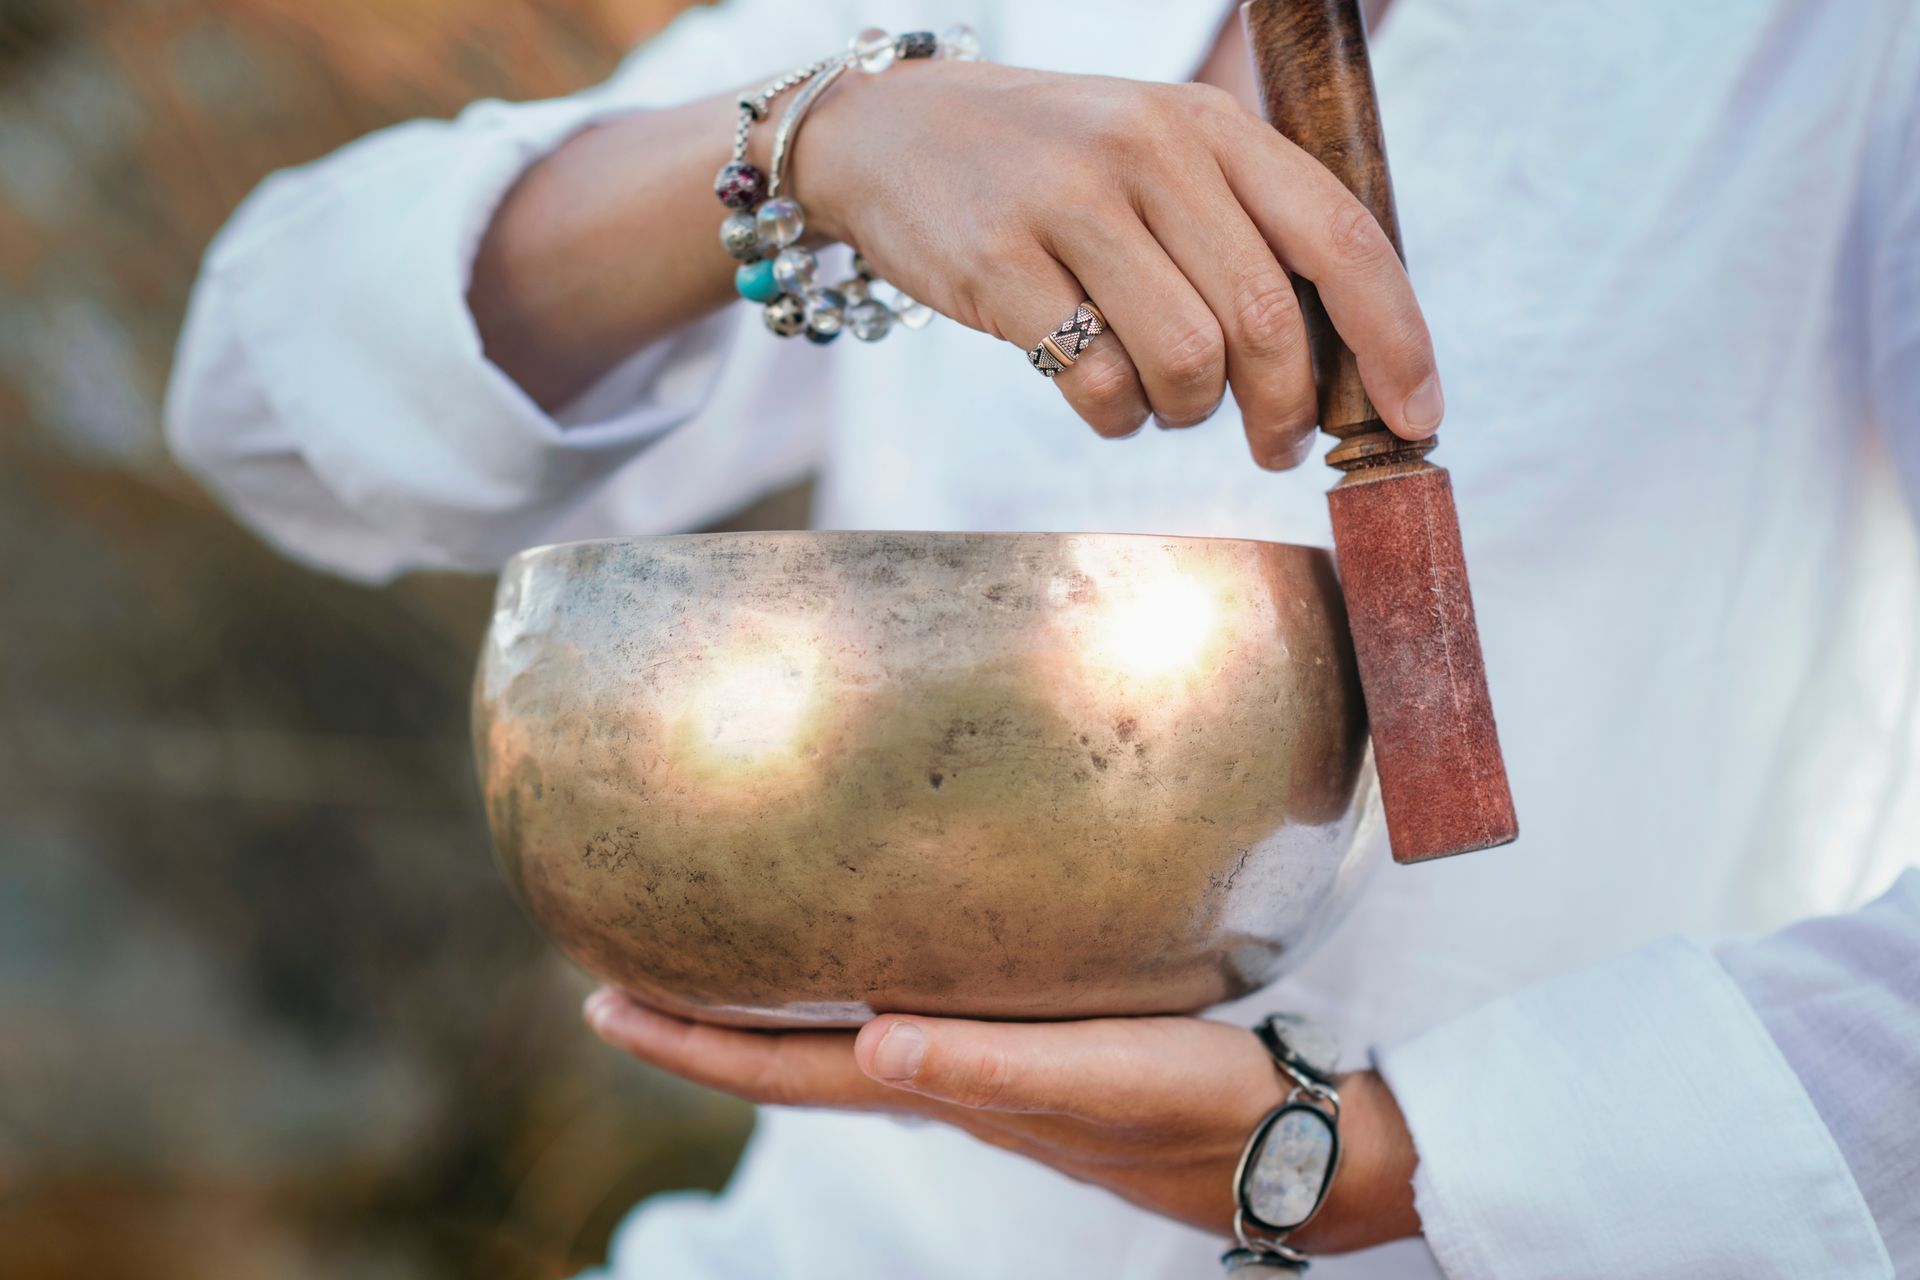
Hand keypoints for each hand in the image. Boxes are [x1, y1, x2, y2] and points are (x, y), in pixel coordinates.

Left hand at [583, 988, 1421, 1253]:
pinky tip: (864, 967)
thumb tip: (871, 1043)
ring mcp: (988, 1075)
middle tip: (619, 981)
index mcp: (948, 1091)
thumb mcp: (1102, 1080)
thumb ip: (990, 1069)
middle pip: (794, 1064)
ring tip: (712, 969)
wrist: (1298, 1144)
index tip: (603, 1006)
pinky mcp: (1035, 1050)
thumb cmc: (1204, 1109)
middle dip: (703, 1031)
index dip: (693, 1048)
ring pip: (843, 1049)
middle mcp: (950, 1085)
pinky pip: (910, 1021)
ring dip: (766, 1019)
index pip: (788, 1074)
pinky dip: (852, 999)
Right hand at [796, 59, 1441, 466]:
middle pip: (1268, 321)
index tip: (1416, 418)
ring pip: (1187, 361)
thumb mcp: (1157, 156)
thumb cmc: (1050, 167)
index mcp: (1210, 126)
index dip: (1395, 339)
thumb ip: (1244, 231)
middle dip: (1287, 409)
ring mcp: (1071, 203)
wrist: (892, 134)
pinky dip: (1114, 417)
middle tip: (1275, 444)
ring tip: (1162, 398)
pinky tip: (1099, 393)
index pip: (1341, 237)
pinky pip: (1095, 384)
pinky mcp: (1000, 263)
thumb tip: (1347, 362)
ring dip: (1188, 412)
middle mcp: (1150, 151)